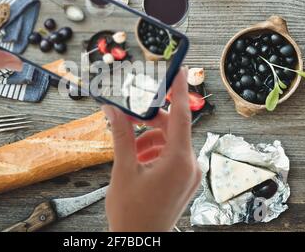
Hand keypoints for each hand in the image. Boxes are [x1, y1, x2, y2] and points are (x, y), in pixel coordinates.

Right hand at [102, 68, 201, 231]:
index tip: (181, 70)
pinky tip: (137, 160)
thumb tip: (114, 109)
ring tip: (128, 151)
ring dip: (149, 139)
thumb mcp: (123, 170)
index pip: (181, 115)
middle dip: (149, 122)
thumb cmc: (131, 213)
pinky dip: (155, 152)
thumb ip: (122, 135)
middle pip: (172, 128)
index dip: (180, 90)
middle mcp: (190, 166)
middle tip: (126, 117)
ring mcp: (190, 175)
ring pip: (170, 142)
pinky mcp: (185, 181)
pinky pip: (172, 155)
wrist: (140, 241)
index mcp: (178, 161)